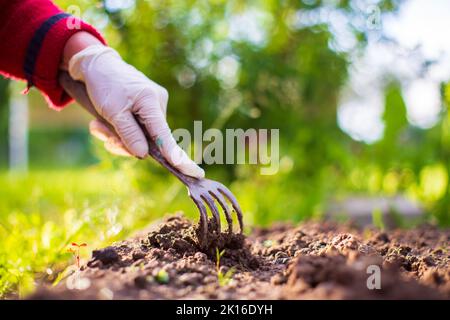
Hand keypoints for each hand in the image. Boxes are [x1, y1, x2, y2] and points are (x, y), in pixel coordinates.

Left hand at [67, 44, 203, 178]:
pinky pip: (138, 126)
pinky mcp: (148, 106)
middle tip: (105, 138)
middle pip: (150, 139)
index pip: (166, 136)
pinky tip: (104, 123)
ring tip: (99, 126)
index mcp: (151, 102)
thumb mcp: (111, 111)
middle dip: (125, 143)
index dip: (177, 156)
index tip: (194, 172)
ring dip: (118, 137)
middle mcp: (158, 103)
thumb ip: (129, 134)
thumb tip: (143, 155)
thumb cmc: (104, 84)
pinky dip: (121, 130)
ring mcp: (155, 104)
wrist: (98, 64)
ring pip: (142, 135)